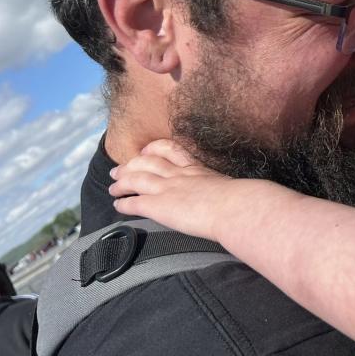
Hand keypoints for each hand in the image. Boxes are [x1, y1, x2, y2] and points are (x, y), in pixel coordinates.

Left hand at [109, 139, 247, 242]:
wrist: (235, 207)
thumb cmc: (241, 201)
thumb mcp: (230, 187)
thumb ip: (221, 189)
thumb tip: (228, 198)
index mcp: (197, 169)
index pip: (172, 151)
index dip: (155, 149)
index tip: (147, 150)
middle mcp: (179, 175)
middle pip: (148, 162)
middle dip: (131, 164)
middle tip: (119, 168)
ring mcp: (167, 189)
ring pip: (136, 179)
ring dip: (121, 182)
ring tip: (112, 186)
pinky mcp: (159, 206)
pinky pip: (134, 203)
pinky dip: (123, 204)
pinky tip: (117, 206)